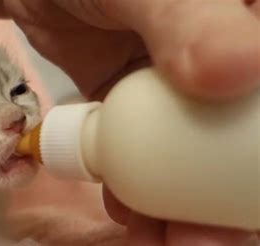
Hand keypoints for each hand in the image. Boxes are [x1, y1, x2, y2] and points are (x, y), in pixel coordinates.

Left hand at [3, 0, 258, 244]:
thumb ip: (192, 18)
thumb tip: (242, 71)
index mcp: (242, 27)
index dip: (259, 154)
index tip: (250, 201)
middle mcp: (222, 61)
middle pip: (240, 143)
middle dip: (226, 199)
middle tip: (204, 242)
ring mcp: (178, 90)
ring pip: (193, 159)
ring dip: (181, 208)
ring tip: (158, 239)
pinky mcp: (136, 107)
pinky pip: (145, 157)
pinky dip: (136, 188)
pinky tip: (124, 209)